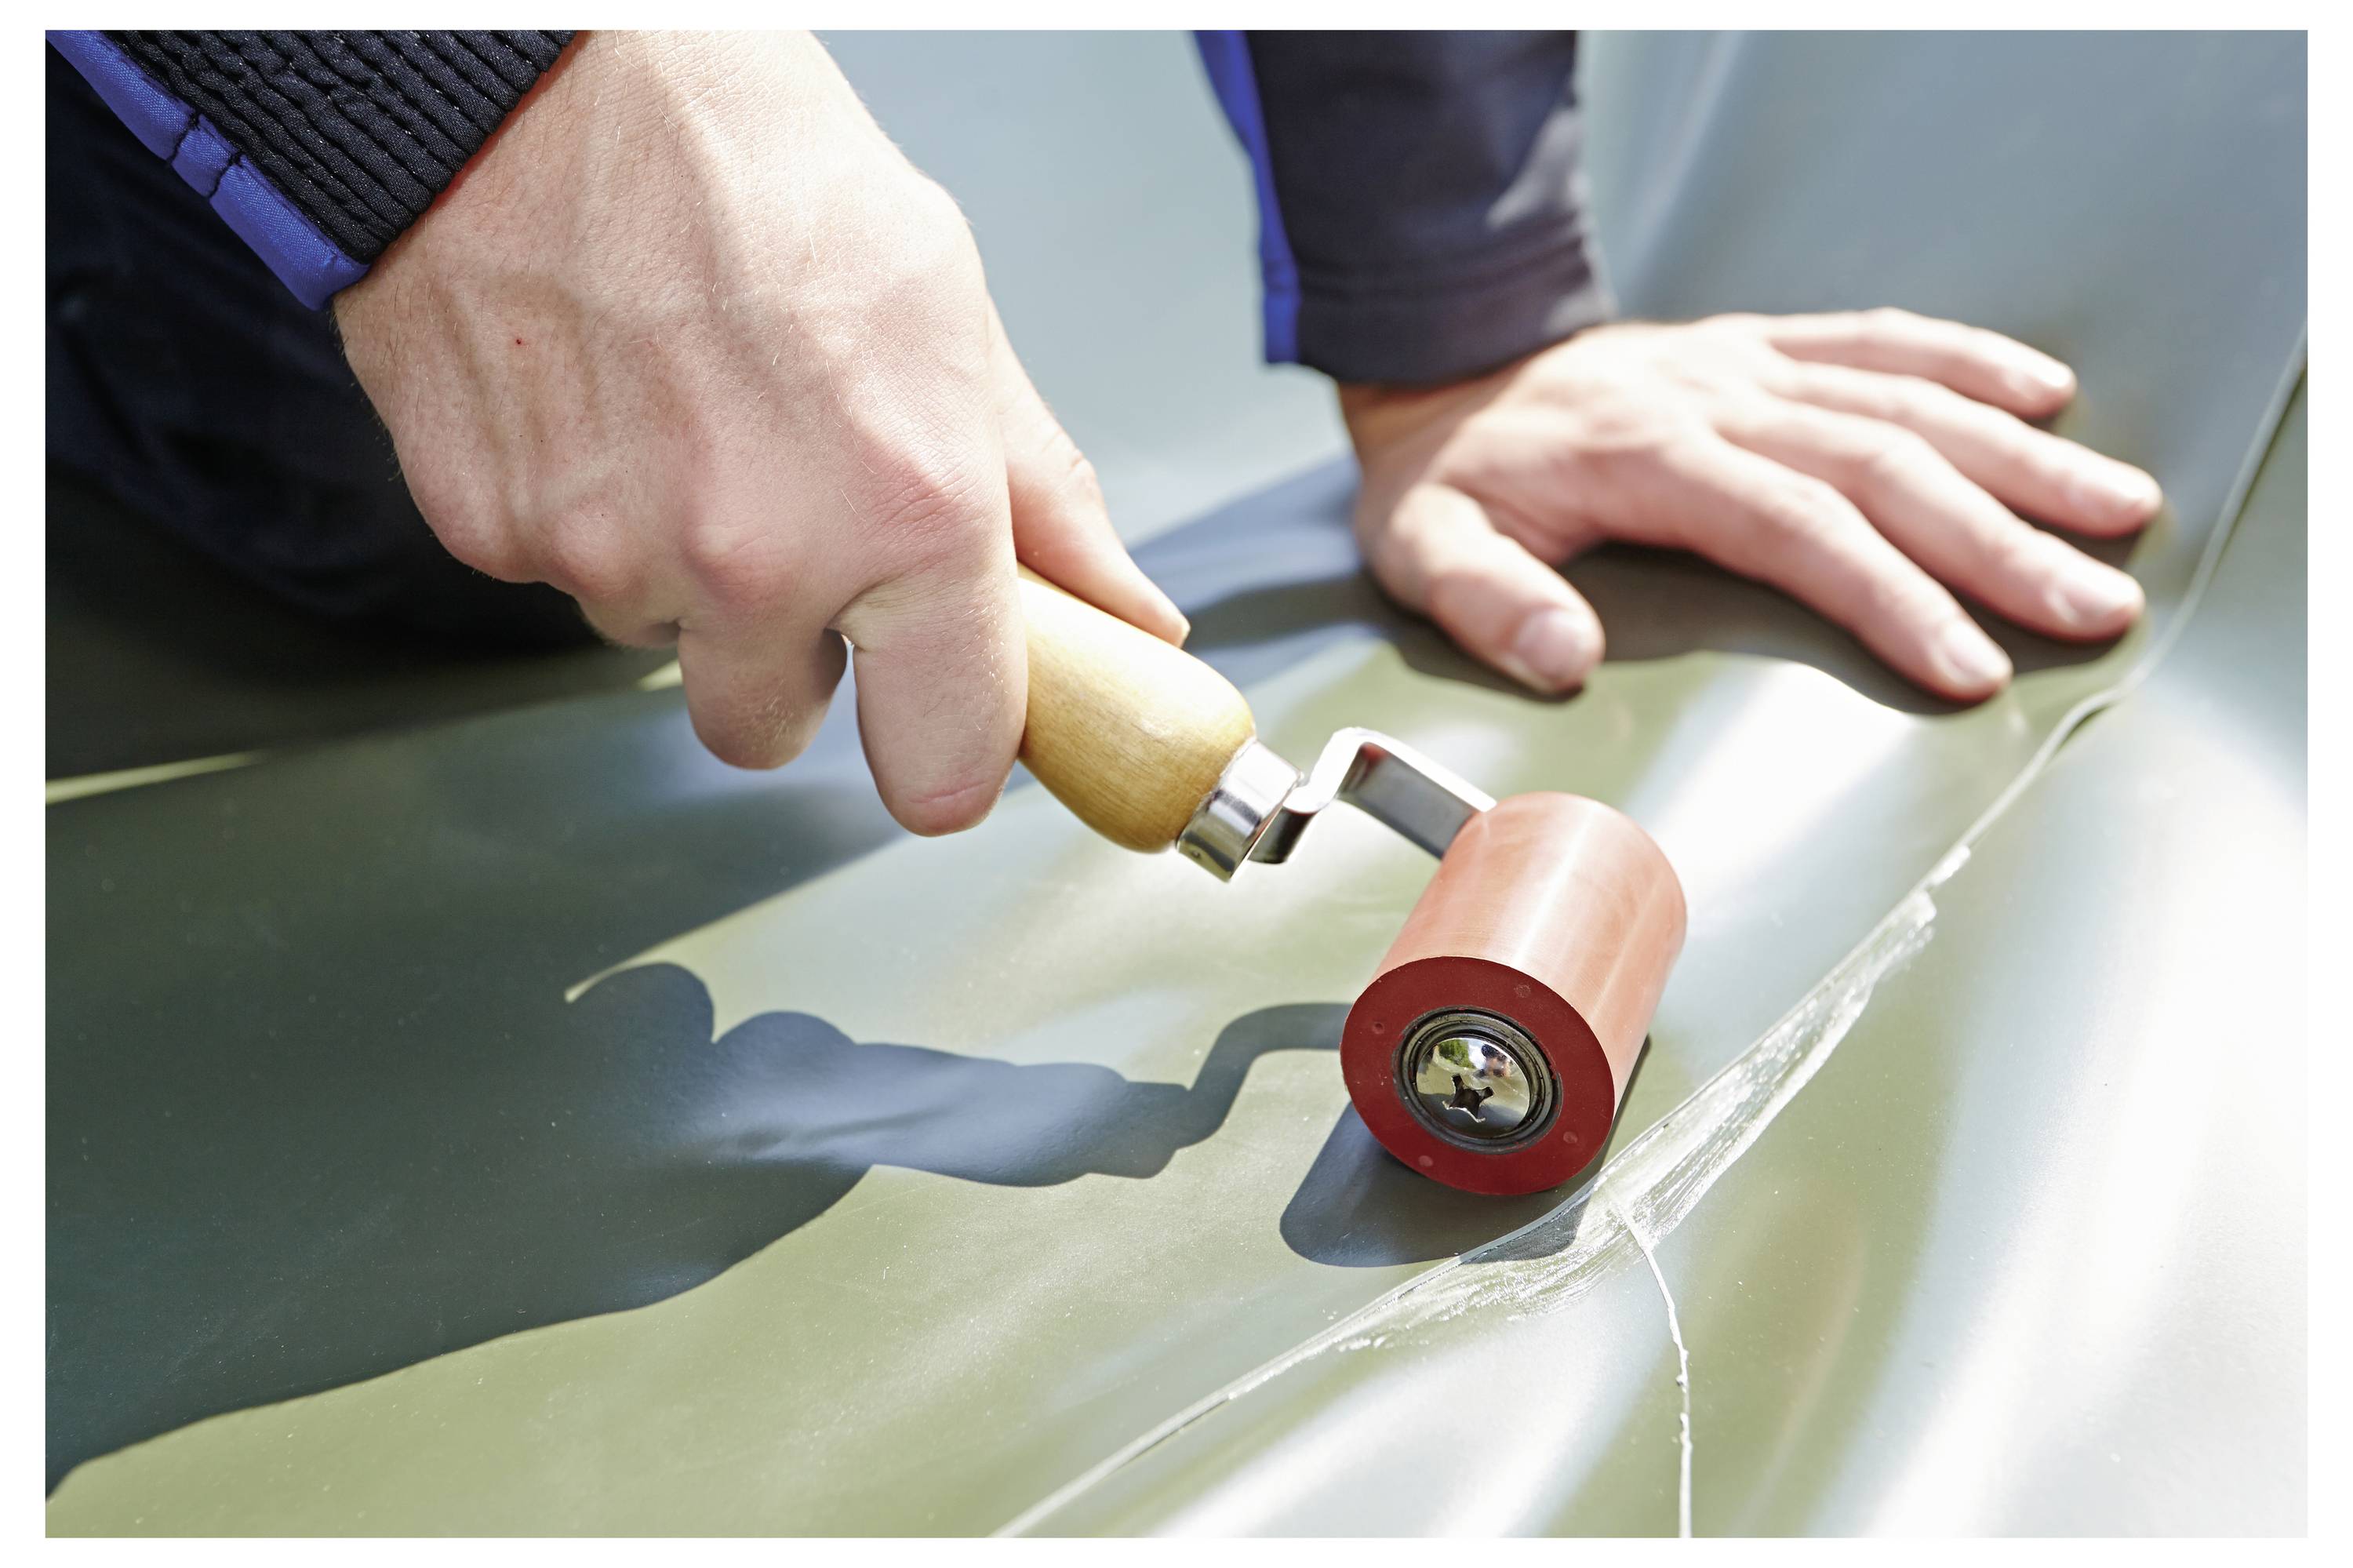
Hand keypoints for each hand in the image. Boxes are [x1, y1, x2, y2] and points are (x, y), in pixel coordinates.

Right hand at [337, 31, 1183, 832]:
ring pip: (662, 651)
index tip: (946, 728)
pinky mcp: (491, 533)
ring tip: (692, 430)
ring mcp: (607, 554)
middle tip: (797, 541)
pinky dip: (588, 523)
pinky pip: (562, 585)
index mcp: (904, 512)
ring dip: (682, 584)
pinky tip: (607, 411)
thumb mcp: (952, 323)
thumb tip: (1129, 618)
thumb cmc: (760, 168)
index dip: (950, 755)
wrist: (542, 75)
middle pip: (772, 735)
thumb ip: (1045, 504)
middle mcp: (753, 559)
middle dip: (790, 664)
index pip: (947, 768)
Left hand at [1340, 309, 2161, 701]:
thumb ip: (1487, 603)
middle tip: (2094, 607)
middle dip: (1999, 541)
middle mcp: (1718, 396)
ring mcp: (1748, 362)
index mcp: (1648, 455)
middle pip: (1885, 464)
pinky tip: (2044, 394)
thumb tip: (1562, 654)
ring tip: (2119, 512)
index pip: (1798, 528)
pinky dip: (1966, 359)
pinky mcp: (1761, 345)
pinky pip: (1879, 338)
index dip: (1890, 596)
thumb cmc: (1445, 480)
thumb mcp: (1422, 549)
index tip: (1968, 664)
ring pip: (1907, 400)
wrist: (1439, 369)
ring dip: (2019, 458)